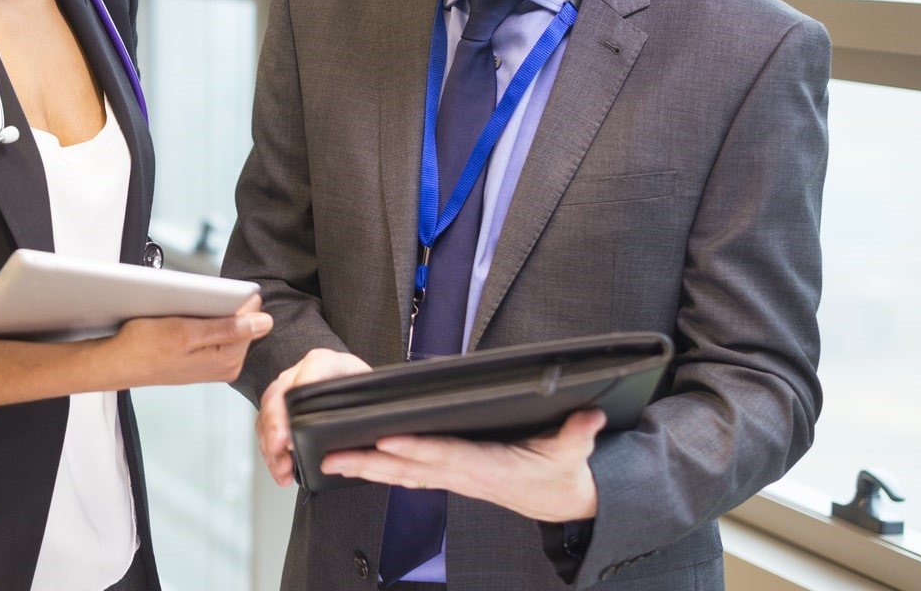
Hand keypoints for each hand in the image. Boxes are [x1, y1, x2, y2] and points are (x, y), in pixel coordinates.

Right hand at [102, 294, 270, 388]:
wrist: (118, 363)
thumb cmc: (144, 348)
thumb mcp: (186, 332)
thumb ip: (228, 328)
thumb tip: (264, 322)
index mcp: (228, 360)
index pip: (252, 320)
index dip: (237, 300)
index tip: (217, 293)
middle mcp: (226, 367)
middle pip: (241, 324)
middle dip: (223, 309)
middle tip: (194, 305)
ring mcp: (216, 365)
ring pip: (228, 327)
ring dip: (211, 314)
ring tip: (185, 314)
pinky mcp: (205, 361)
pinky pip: (215, 335)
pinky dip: (203, 323)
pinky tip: (184, 322)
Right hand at [256, 348, 371, 485]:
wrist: (346, 386)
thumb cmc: (357, 387)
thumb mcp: (368, 388)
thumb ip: (366, 400)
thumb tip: (369, 425)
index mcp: (325, 362)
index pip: (313, 367)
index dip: (304, 385)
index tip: (300, 408)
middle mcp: (298, 374)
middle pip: (280, 394)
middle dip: (276, 422)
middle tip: (280, 444)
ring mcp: (283, 392)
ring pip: (267, 414)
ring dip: (272, 444)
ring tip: (282, 467)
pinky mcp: (276, 412)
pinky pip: (266, 430)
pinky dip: (271, 453)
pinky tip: (281, 470)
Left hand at [320, 408, 605, 522]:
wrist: (565, 503)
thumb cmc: (564, 474)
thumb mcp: (575, 453)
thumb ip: (579, 434)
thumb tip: (589, 417)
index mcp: (490, 467)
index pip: (446, 455)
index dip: (416, 448)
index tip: (386, 438)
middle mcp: (465, 475)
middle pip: (411, 468)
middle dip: (370, 462)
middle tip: (332, 457)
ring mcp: (455, 479)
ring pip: (404, 474)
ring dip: (367, 469)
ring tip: (332, 462)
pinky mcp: (453, 478)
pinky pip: (411, 475)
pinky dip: (383, 470)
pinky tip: (359, 467)